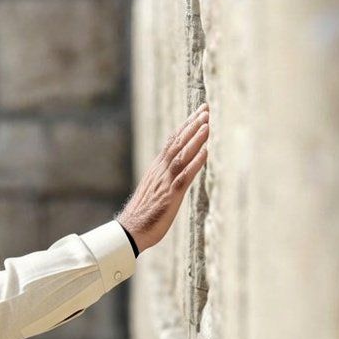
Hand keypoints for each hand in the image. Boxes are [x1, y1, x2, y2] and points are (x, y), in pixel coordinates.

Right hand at [116, 102, 209, 253]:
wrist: (130, 230)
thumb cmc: (143, 213)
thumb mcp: (155, 189)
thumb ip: (165, 177)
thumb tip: (176, 169)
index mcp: (157, 168)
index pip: (172, 141)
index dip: (186, 126)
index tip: (198, 113)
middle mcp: (160, 170)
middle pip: (178, 142)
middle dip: (193, 124)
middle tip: (205, 108)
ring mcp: (165, 181)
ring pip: (181, 154)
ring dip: (195, 138)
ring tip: (207, 123)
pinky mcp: (171, 195)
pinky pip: (185, 175)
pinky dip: (195, 162)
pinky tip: (206, 152)